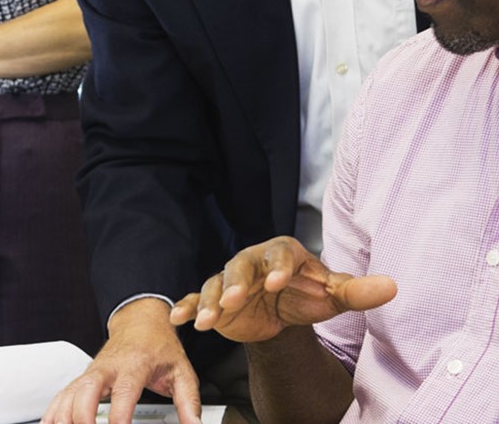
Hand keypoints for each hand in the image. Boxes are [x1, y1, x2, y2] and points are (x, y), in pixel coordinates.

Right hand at [42, 299, 200, 423]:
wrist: (140, 319)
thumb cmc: (159, 346)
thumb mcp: (181, 371)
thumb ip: (189, 402)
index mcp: (135, 364)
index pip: (124, 392)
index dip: (120, 418)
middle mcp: (109, 366)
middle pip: (87, 390)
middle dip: (83, 418)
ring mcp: (93, 371)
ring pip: (70, 392)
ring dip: (65, 417)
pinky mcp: (84, 377)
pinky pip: (63, 395)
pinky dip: (54, 413)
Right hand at [170, 236, 396, 343]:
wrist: (280, 306)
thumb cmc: (305, 293)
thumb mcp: (331, 294)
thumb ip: (357, 291)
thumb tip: (392, 287)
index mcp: (281, 254)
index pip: (278, 255)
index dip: (277, 267)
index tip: (276, 282)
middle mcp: (252, 262)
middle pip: (240, 267)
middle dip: (236, 283)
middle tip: (235, 301)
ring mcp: (231, 280)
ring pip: (217, 285)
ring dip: (211, 301)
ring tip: (207, 320)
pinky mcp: (217, 298)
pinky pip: (199, 299)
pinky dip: (189, 307)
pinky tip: (180, 318)